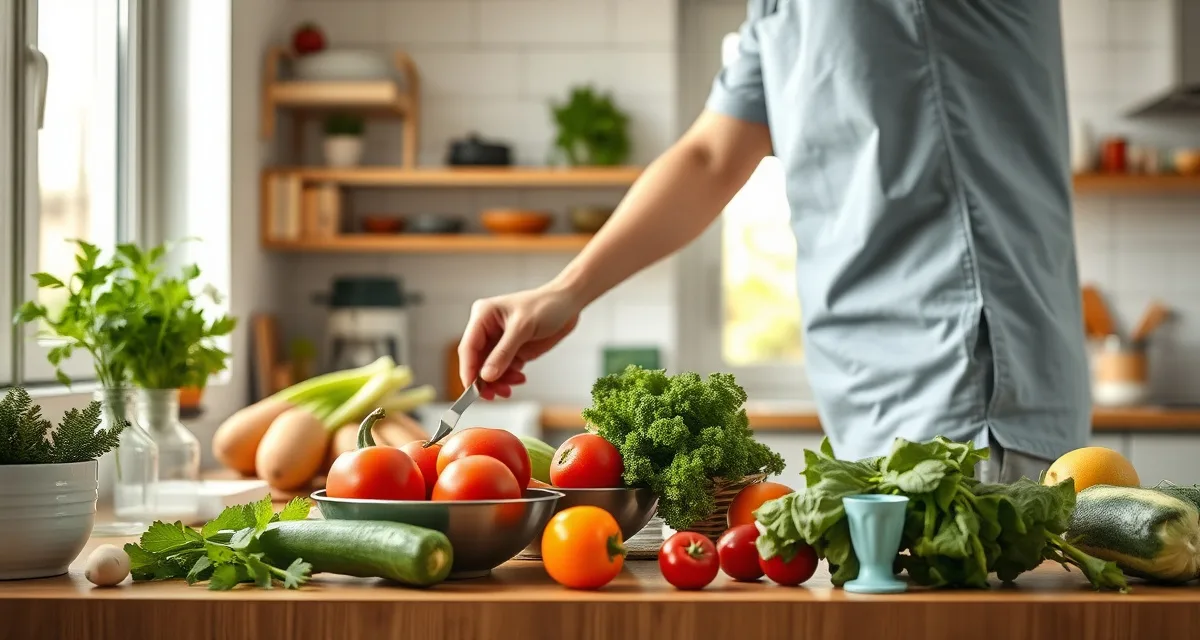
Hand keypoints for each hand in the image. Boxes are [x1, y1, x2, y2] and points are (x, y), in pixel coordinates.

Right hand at [459, 284, 581, 399]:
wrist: (569, 304)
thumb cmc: (546, 306)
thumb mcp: (523, 328)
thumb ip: (503, 353)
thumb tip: (486, 376)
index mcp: (483, 316)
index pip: (468, 347)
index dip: (468, 370)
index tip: (472, 391)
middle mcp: (487, 329)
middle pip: (476, 361)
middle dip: (485, 380)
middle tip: (495, 395)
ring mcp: (499, 341)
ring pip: (489, 369)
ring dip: (499, 381)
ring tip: (513, 385)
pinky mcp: (512, 350)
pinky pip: (504, 370)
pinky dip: (510, 378)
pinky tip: (520, 378)